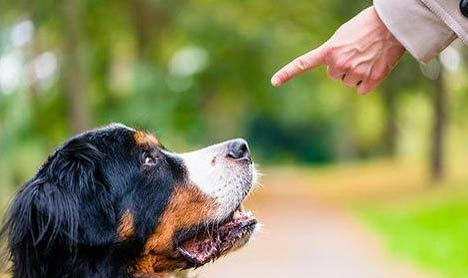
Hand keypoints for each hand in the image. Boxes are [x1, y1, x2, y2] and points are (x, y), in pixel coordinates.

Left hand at [271, 6, 405, 94]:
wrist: (392, 25)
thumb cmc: (367, 26)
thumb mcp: (343, 35)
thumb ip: (334, 52)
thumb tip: (337, 71)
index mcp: (329, 51)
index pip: (304, 63)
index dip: (288, 73)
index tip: (274, 82)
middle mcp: (339, 64)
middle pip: (335, 75)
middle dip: (343, 67)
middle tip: (356, 52)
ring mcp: (354, 74)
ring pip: (348, 82)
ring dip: (356, 74)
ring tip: (367, 57)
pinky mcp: (370, 81)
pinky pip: (362, 90)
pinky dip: (368, 82)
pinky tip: (374, 67)